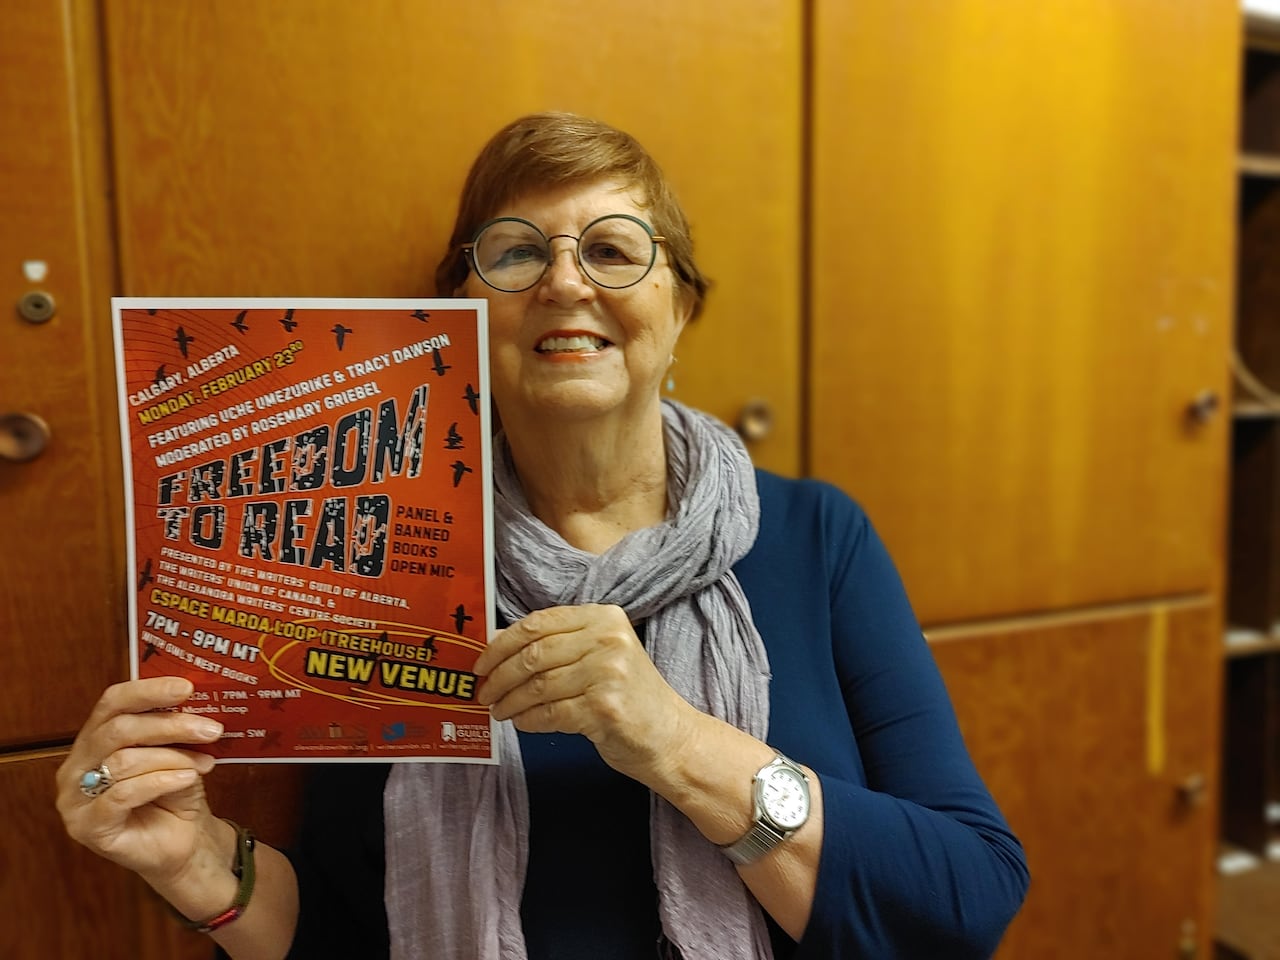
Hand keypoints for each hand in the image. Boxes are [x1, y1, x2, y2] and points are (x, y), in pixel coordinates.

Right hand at [55, 676, 226, 888]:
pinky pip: (123, 794)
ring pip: (124, 761)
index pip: (111, 702)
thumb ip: (174, 727)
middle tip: (210, 728)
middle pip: (119, 729)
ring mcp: (75, 799)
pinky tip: (187, 778)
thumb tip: (191, 698)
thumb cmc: (174, 794)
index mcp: (94, 739)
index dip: (147, 690)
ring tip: (204, 761)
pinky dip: (161, 781)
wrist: (181, 843)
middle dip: (170, 725)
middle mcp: (76, 766)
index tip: (186, 688)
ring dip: (173, 757)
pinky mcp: (87, 827)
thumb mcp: (177, 752)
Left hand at [474, 604, 695, 784]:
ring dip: (510, 702)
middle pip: (533, 654)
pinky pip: (549, 713)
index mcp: (604, 618)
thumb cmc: (630, 697)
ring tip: (499, 711)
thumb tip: (500, 644)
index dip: (502, 643)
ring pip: (537, 685)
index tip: (482, 662)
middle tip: (483, 692)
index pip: (539, 623)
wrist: (670, 737)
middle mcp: (608, 640)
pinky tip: (522, 723)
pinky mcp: (604, 709)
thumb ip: (560, 644)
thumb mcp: (602, 655)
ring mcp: (608, 673)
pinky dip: (528, 720)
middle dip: (499, 676)